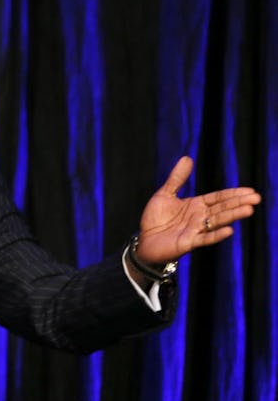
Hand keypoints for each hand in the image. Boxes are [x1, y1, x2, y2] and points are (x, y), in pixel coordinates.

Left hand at [135, 156, 260, 265]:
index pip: (218, 198)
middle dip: (238, 203)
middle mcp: (199, 217)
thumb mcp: (165, 194)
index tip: (250, 190)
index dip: (233, 194)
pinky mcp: (188, 242)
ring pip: (217, 221)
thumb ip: (177, 178)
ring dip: (232, 216)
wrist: (144, 240)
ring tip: (248, 210)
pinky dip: (216, 234)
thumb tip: (187, 158)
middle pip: (222, 208)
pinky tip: (229, 230)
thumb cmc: (156, 218)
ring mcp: (195, 230)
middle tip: (256, 198)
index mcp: (196, 205)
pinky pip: (205, 238)